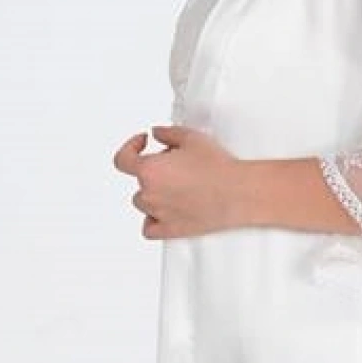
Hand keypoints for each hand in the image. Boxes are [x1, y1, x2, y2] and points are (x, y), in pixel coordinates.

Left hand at [112, 124, 245, 239]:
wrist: (238, 192)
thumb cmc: (218, 167)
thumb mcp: (191, 137)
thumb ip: (167, 133)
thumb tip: (157, 134)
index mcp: (149, 170)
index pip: (122, 159)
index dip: (130, 147)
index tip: (143, 143)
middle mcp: (149, 193)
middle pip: (139, 181)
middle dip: (154, 170)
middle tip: (176, 164)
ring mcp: (158, 214)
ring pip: (143, 204)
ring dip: (153, 194)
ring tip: (175, 186)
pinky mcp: (171, 230)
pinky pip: (149, 228)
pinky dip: (152, 220)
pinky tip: (163, 212)